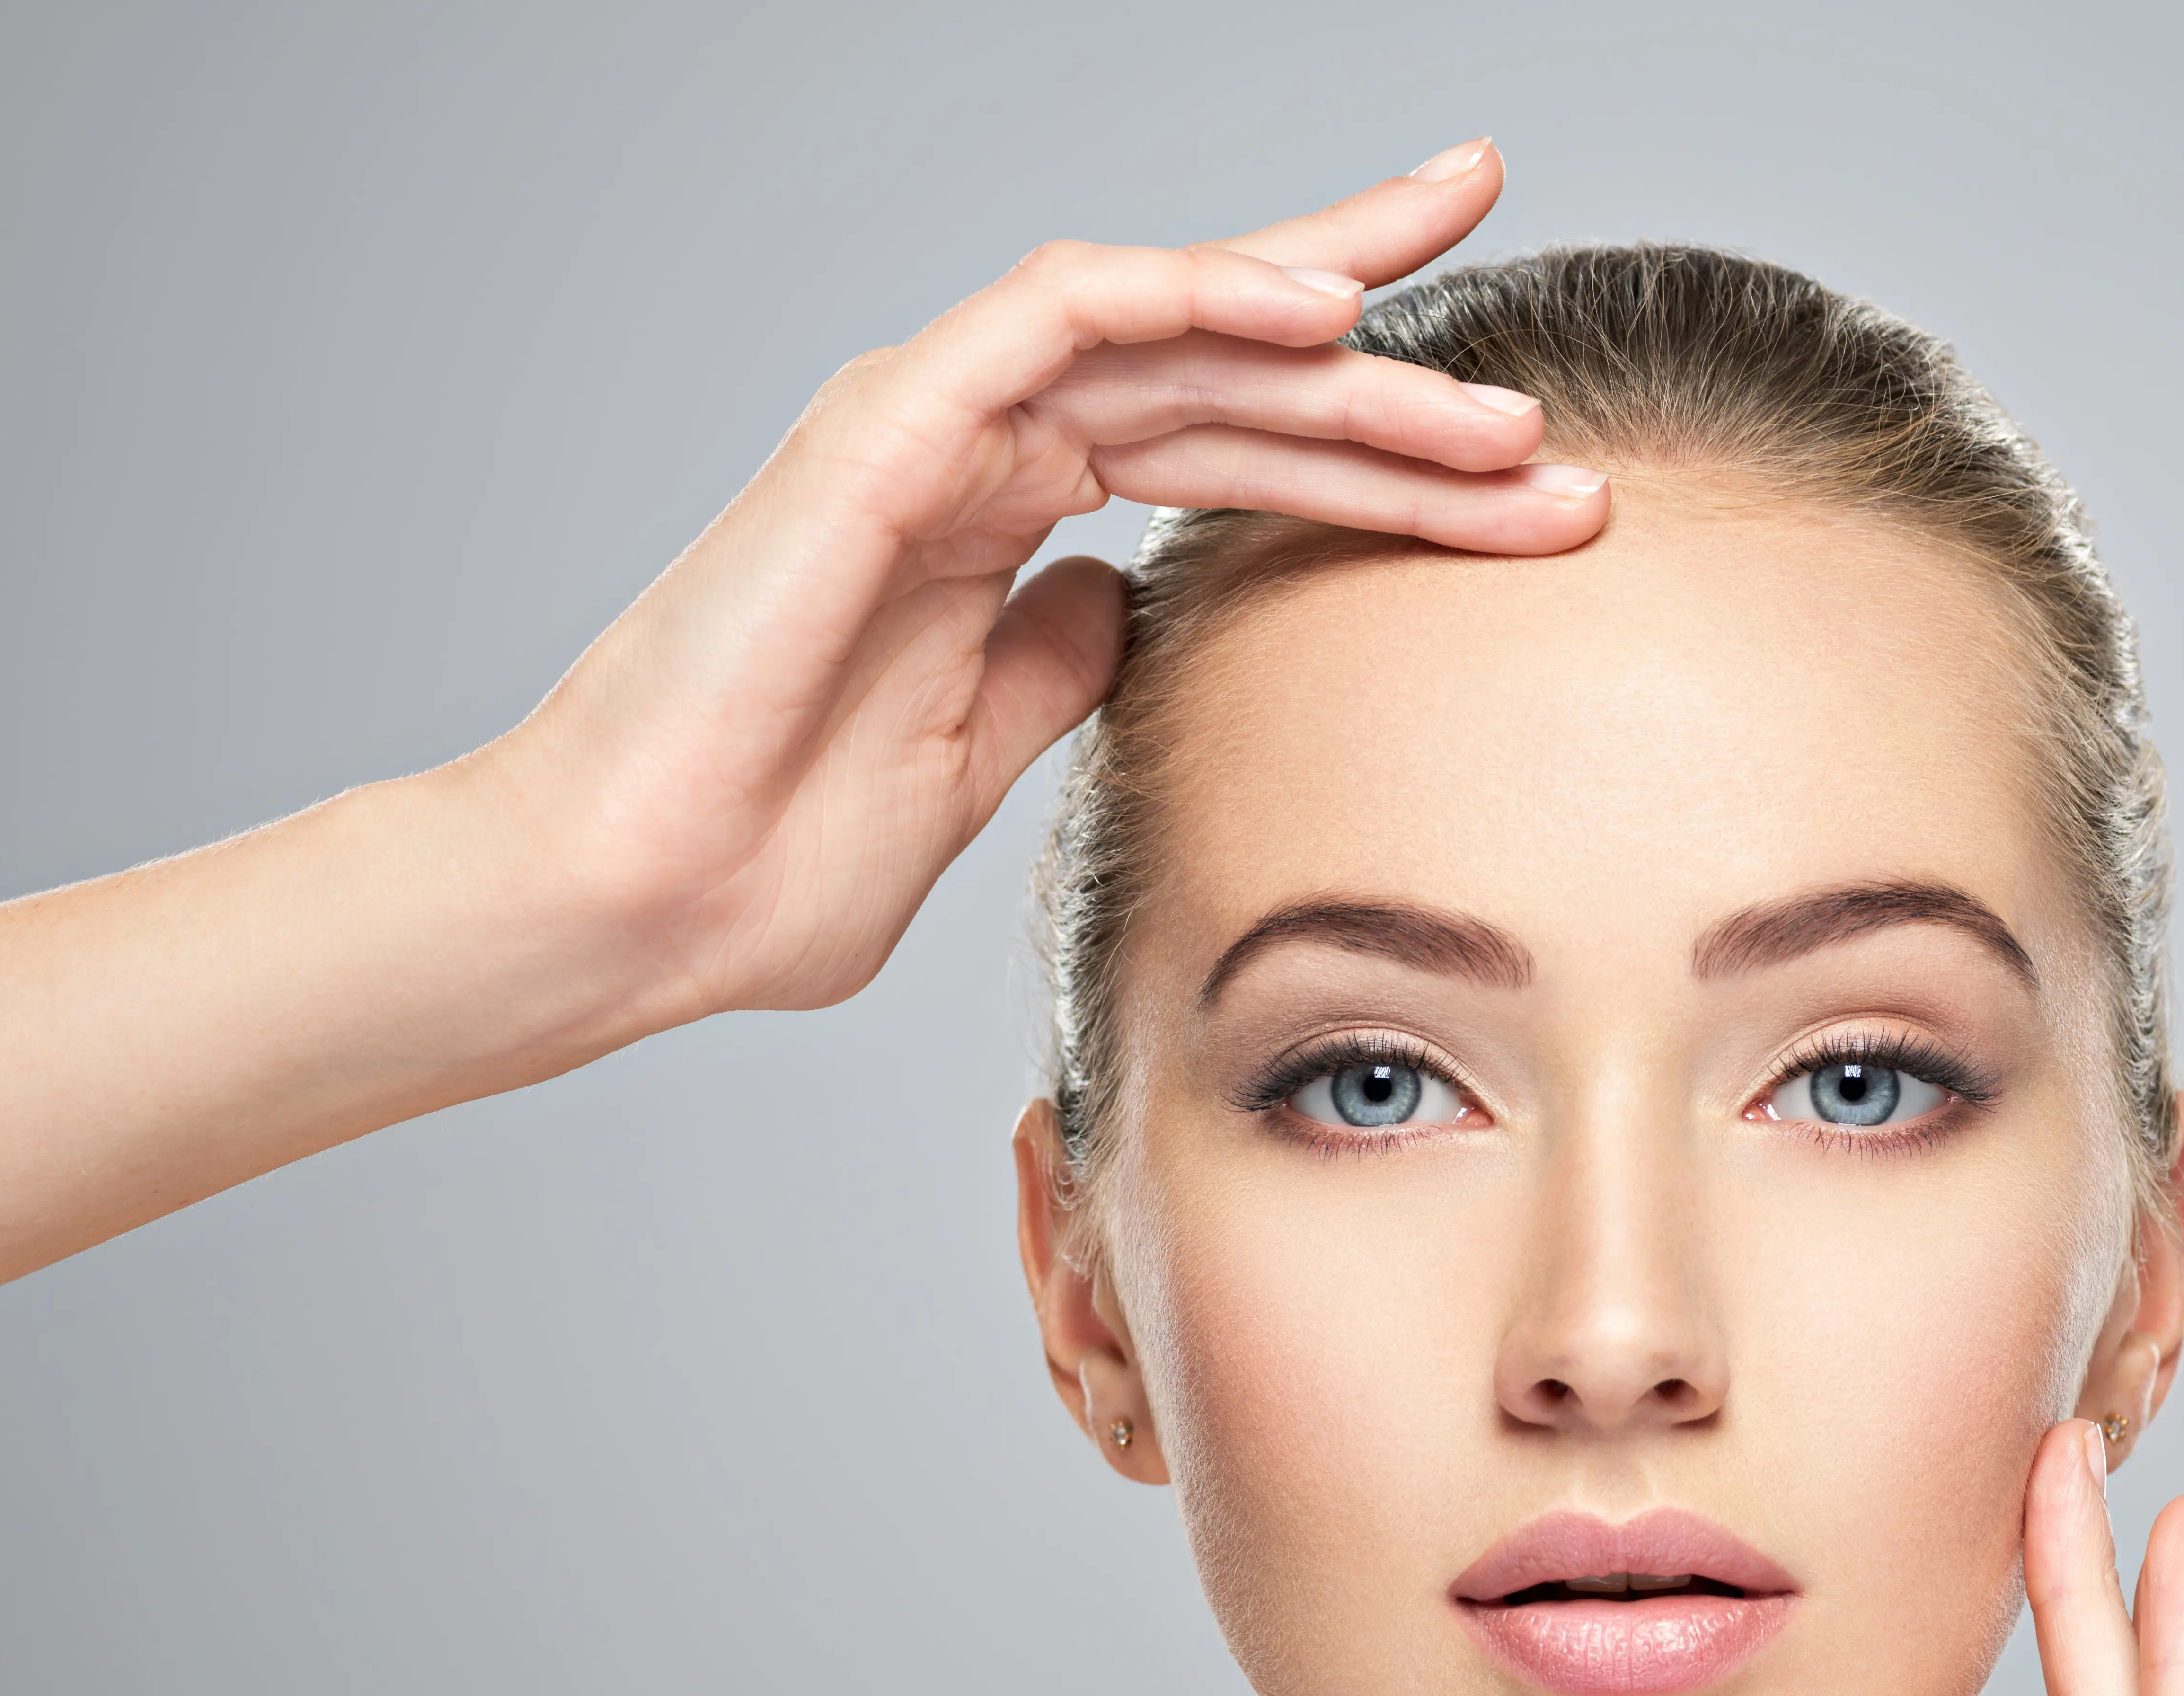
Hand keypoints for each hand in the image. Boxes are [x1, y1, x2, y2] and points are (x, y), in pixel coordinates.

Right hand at [479, 142, 1600, 1032]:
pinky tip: (1313, 313)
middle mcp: (978, 448)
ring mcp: (928, 425)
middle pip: (1229, 372)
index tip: (1521, 476)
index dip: (1375, 449)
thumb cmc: (766, 865)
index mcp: (1007, 521)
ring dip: (1336, 343)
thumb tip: (1132, 608)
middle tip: (1551, 408)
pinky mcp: (882, 430)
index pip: (1228, 448)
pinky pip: (1059, 318)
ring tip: (1483, 398)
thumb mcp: (973, 765)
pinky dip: (1187, 298)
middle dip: (1399, 381)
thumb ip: (1054, 673)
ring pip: (1173, 331)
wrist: (632, 910)